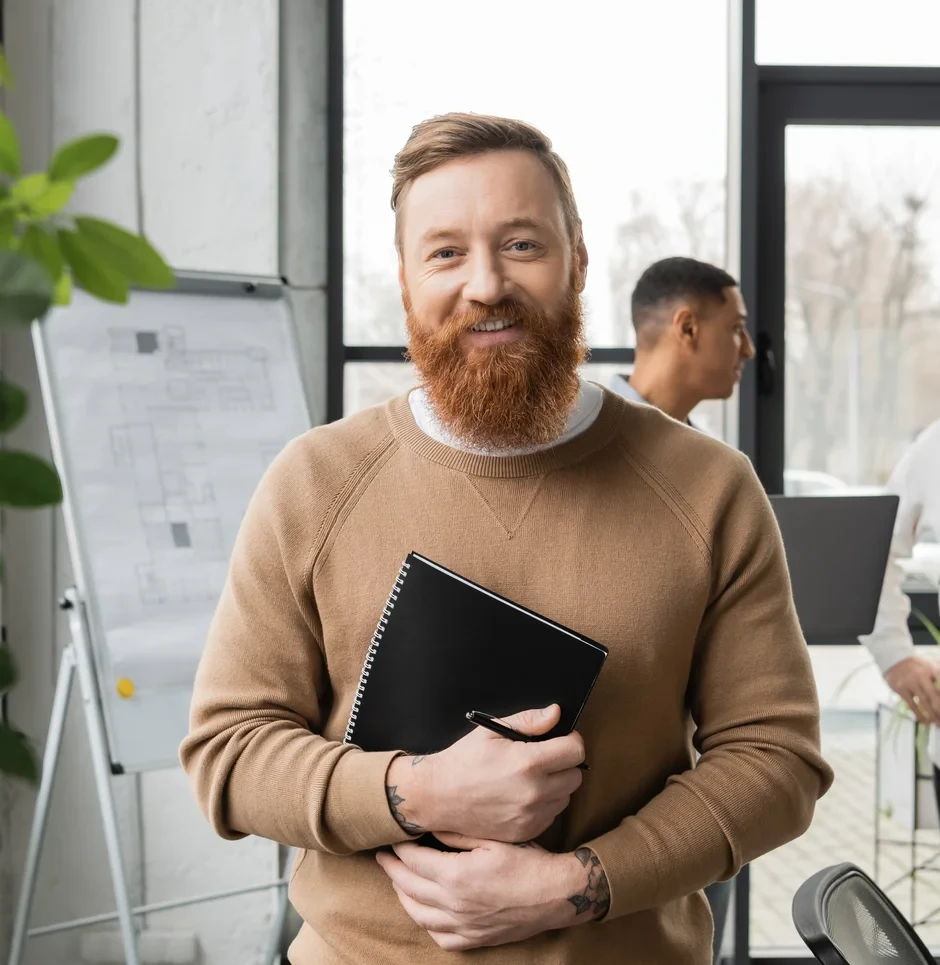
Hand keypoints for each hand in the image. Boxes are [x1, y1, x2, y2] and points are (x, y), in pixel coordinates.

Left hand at [376, 833, 608, 950]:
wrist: (556, 894)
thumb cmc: (527, 860)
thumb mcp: (493, 837)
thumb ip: (458, 832)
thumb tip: (431, 825)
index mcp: (456, 875)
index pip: (414, 861)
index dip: (399, 849)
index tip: (391, 838)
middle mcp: (454, 904)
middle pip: (409, 888)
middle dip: (392, 870)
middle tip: (383, 857)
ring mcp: (464, 926)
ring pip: (419, 916)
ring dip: (403, 896)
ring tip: (397, 881)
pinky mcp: (475, 940)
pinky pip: (440, 937)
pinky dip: (426, 924)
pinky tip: (425, 911)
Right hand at [385, 705, 584, 841]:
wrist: (438, 796)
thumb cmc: (463, 760)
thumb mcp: (491, 731)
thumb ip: (529, 721)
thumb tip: (556, 713)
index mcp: (528, 763)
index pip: (576, 751)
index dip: (571, 741)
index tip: (561, 739)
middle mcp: (534, 792)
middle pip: (576, 776)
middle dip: (564, 763)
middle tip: (544, 758)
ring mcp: (531, 816)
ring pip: (566, 798)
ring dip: (556, 786)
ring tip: (531, 778)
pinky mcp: (525, 832)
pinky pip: (551, 816)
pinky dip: (544, 805)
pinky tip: (524, 796)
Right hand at [885, 656, 939, 724]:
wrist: (894, 661)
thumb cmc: (918, 667)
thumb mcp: (932, 666)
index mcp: (932, 669)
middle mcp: (921, 675)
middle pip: (934, 696)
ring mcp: (910, 682)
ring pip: (924, 702)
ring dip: (932, 715)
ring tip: (937, 724)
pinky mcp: (901, 689)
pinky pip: (912, 705)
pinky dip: (919, 715)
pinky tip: (925, 722)